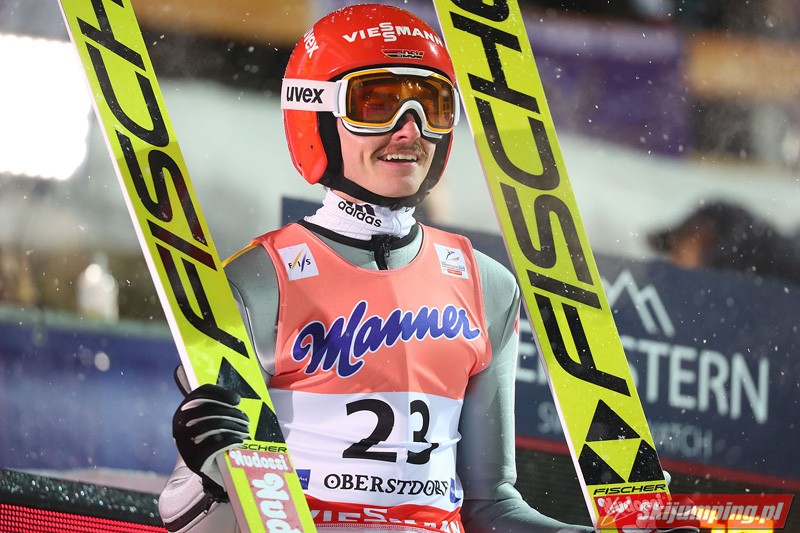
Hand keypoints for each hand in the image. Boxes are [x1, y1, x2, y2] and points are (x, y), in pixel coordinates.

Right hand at [172, 369, 249, 493]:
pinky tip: (240, 441)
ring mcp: (185, 443)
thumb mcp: (214, 421)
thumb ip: (220, 406)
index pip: (200, 393)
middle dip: (232, 414)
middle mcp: (180, 425)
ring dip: (234, 427)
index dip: (220, 394)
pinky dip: (231, 440)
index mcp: (185, 410)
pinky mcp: (194, 460)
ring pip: (211, 426)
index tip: (237, 400)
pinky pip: (214, 445)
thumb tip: (239, 391)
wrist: (211, 471)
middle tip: (246, 420)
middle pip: (208, 410)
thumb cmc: (215, 440)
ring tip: (246, 431)